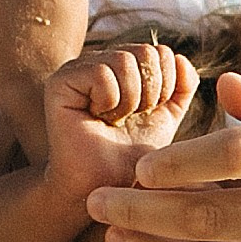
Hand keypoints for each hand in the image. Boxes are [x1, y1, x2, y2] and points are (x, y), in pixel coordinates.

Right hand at [42, 43, 198, 210]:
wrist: (105, 188)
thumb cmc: (131, 156)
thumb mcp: (166, 117)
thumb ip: (180, 86)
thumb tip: (179, 57)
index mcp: (121, 64)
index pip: (160, 52)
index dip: (165, 87)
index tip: (145, 115)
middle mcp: (97, 60)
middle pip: (145, 52)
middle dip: (149, 94)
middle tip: (128, 120)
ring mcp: (76, 69)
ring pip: (124, 61)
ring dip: (128, 101)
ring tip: (112, 121)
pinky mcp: (60, 83)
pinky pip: (102, 74)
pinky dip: (109, 103)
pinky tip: (96, 120)